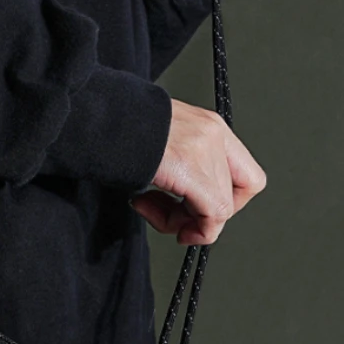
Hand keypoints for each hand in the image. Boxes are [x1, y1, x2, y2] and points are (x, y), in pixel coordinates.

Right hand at [133, 99, 265, 244]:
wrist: (98, 115)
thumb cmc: (119, 127)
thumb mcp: (162, 140)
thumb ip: (182, 165)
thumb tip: (182, 206)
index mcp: (209, 126)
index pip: (246, 175)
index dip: (224, 202)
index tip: (195, 210)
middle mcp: (214, 135)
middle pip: (232, 198)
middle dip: (196, 217)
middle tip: (165, 215)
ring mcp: (205, 149)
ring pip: (220, 210)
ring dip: (182, 222)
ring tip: (148, 207)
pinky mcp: (189, 167)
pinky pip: (210, 214)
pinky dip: (190, 228)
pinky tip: (149, 209)